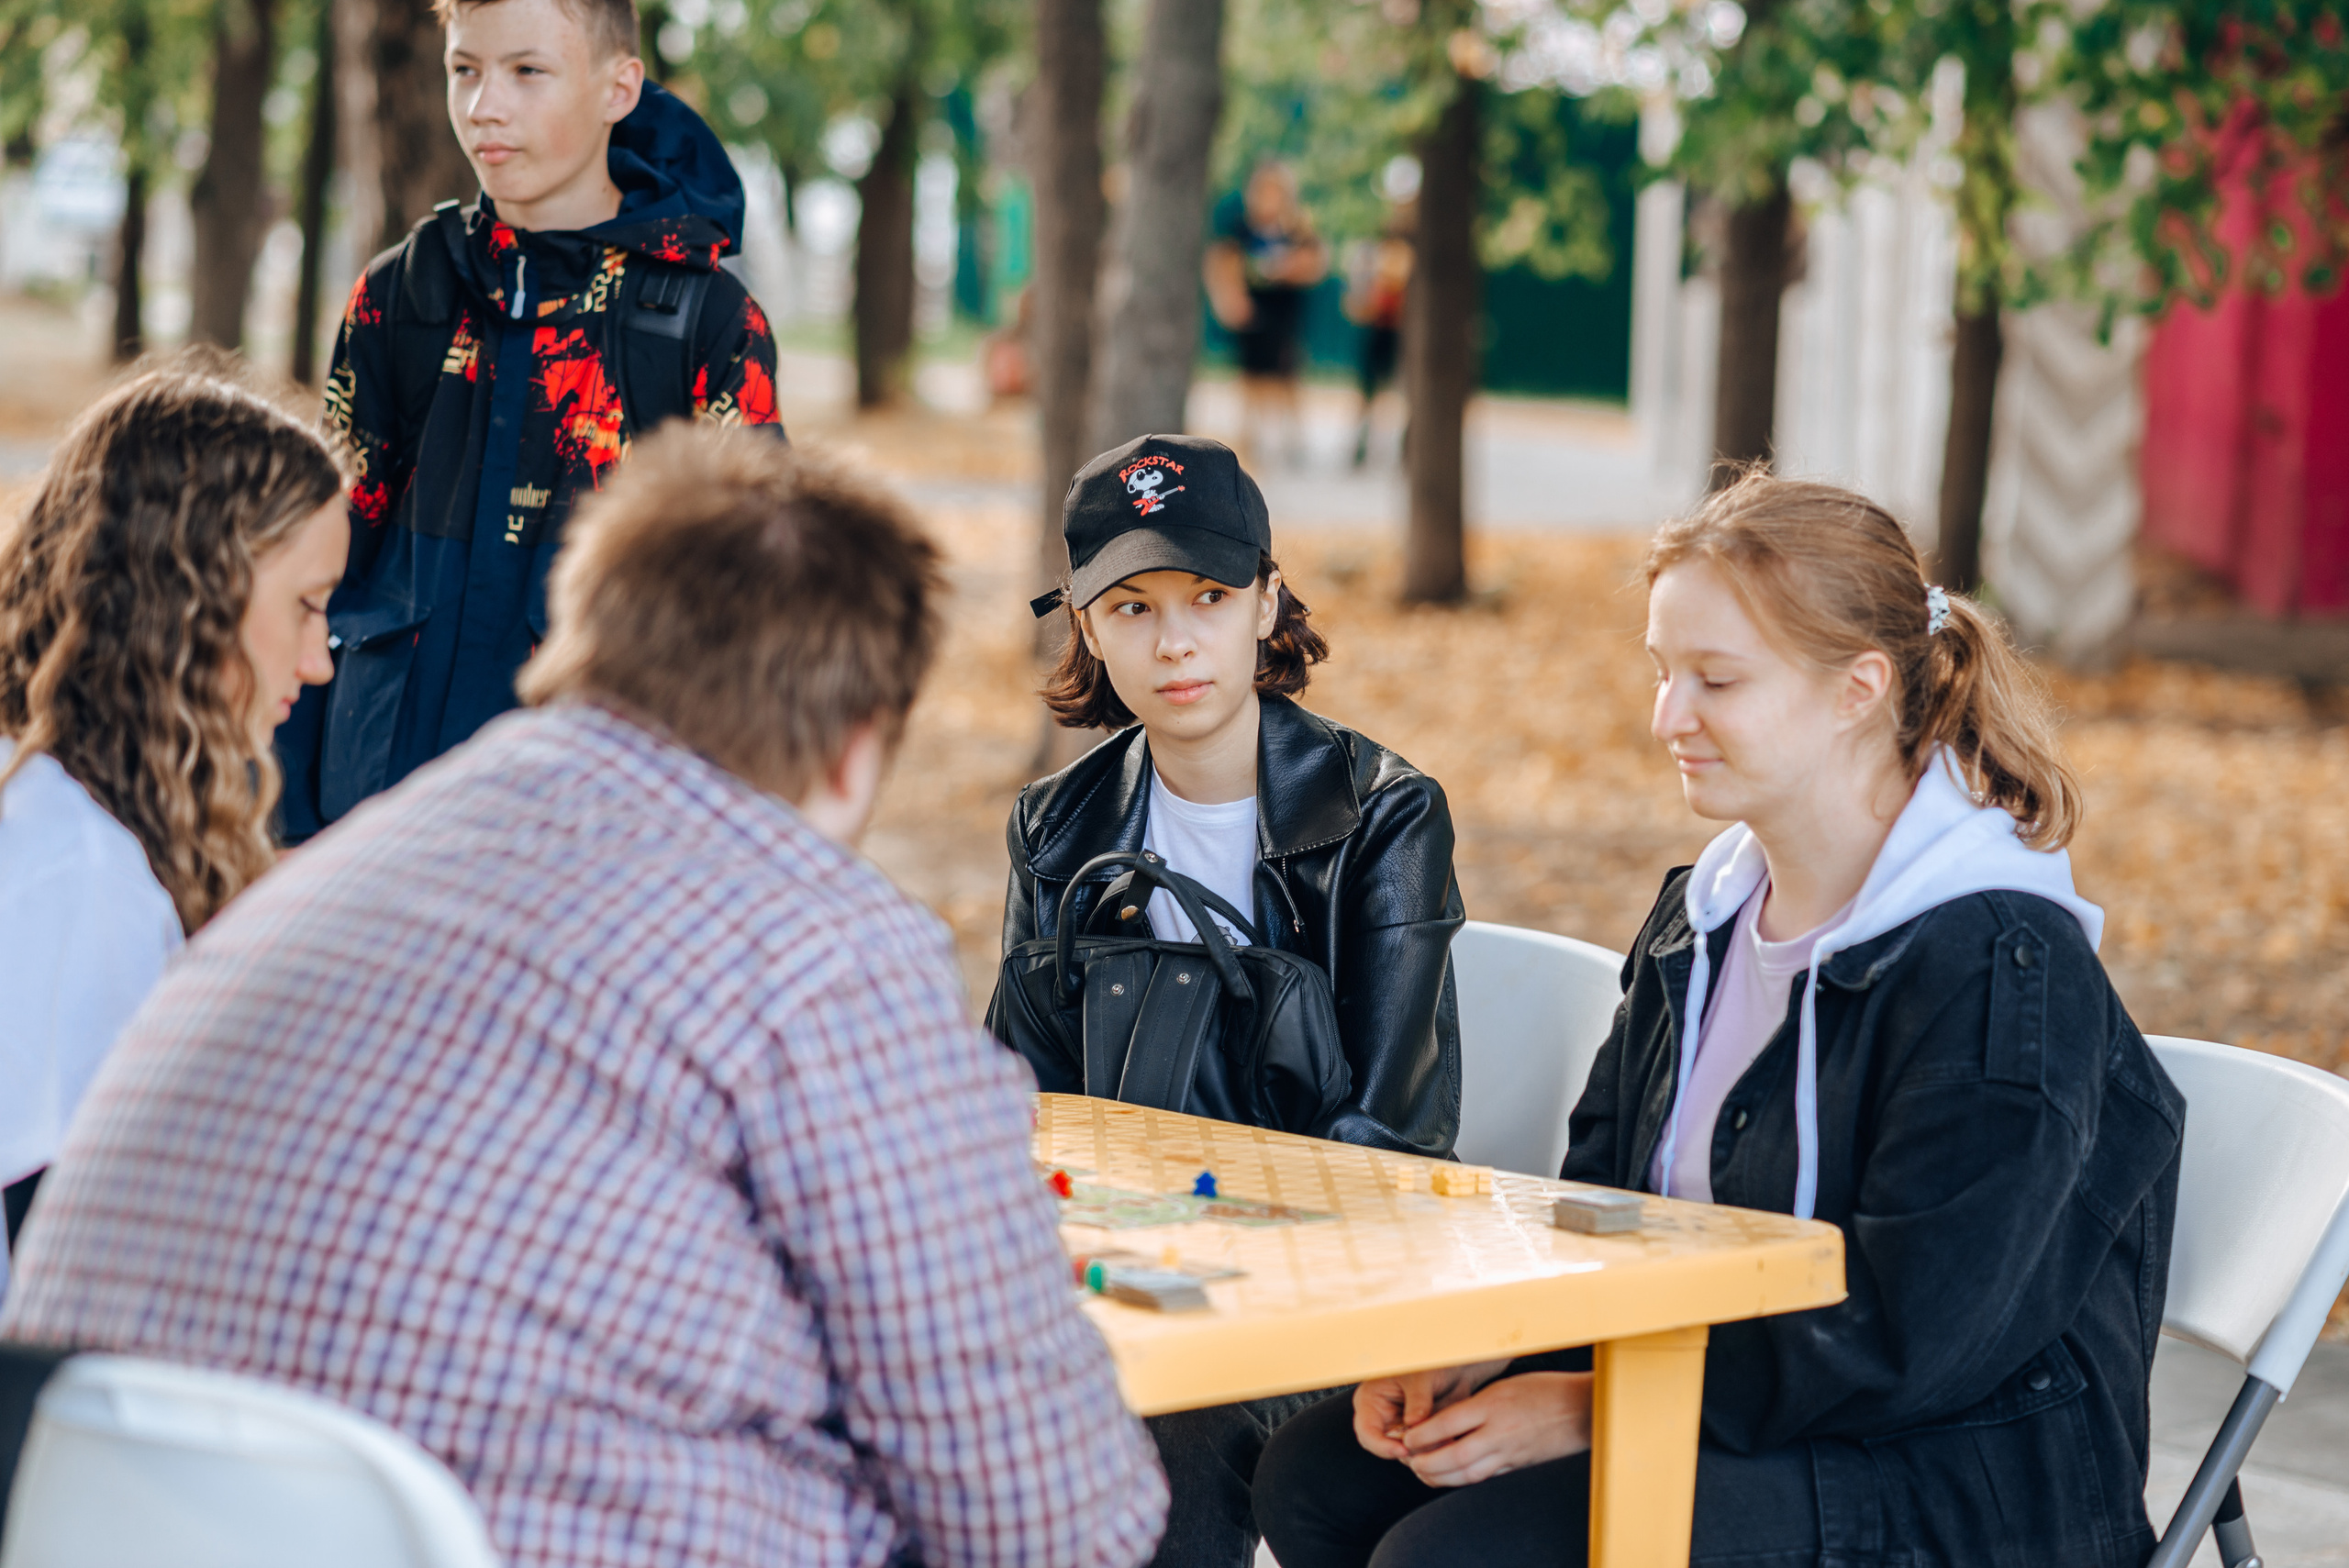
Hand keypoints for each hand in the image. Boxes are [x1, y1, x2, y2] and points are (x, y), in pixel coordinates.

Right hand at [1352, 1359, 1511, 1461]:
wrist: (1455, 1370)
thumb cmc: (1430, 1364)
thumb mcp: (1422, 1377)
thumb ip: (1417, 1399)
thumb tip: (1413, 1423)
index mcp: (1372, 1401)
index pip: (1367, 1431)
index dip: (1381, 1445)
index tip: (1403, 1449)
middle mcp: (1383, 1419)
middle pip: (1386, 1448)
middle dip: (1407, 1450)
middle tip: (1429, 1444)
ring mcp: (1401, 1430)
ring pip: (1406, 1454)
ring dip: (1424, 1453)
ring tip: (1444, 1439)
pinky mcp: (1418, 1439)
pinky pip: (1422, 1455)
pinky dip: (1435, 1453)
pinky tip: (1448, 1442)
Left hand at [1398, 1371, 1594, 1487]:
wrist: (1582, 1408)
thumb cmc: (1543, 1389)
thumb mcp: (1504, 1386)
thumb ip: (1475, 1405)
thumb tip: (1442, 1422)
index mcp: (1492, 1406)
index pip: (1446, 1425)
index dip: (1421, 1435)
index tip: (1406, 1438)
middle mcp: (1499, 1432)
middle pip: (1453, 1457)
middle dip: (1425, 1463)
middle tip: (1409, 1460)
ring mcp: (1510, 1452)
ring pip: (1467, 1475)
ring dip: (1440, 1477)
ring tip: (1423, 1472)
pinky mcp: (1518, 1465)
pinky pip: (1484, 1477)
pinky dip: (1462, 1479)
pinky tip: (1450, 1476)